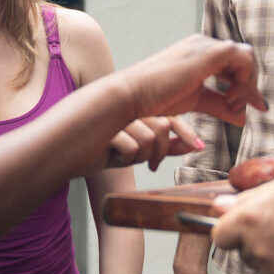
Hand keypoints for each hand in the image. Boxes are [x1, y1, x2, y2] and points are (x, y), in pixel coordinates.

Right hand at [83, 116, 203, 174]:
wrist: (74, 156)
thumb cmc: (109, 151)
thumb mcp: (143, 150)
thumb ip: (168, 145)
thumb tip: (194, 146)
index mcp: (140, 109)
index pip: (170, 118)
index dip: (186, 132)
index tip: (200, 147)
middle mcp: (131, 109)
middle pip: (162, 129)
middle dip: (160, 152)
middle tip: (151, 164)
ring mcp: (118, 117)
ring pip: (149, 138)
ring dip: (142, 156)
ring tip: (126, 158)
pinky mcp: (106, 128)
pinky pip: (132, 147)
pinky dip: (126, 158)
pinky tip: (113, 157)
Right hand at [122, 35, 266, 127]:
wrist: (133, 97)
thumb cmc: (157, 99)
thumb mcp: (197, 101)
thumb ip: (221, 106)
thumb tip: (243, 118)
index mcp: (201, 53)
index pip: (237, 63)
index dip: (250, 85)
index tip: (259, 107)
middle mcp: (204, 44)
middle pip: (245, 58)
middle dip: (252, 84)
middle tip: (248, 107)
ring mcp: (205, 46)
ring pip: (247, 56)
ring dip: (247, 83)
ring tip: (233, 104)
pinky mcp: (208, 53)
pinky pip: (242, 58)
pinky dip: (244, 80)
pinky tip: (232, 99)